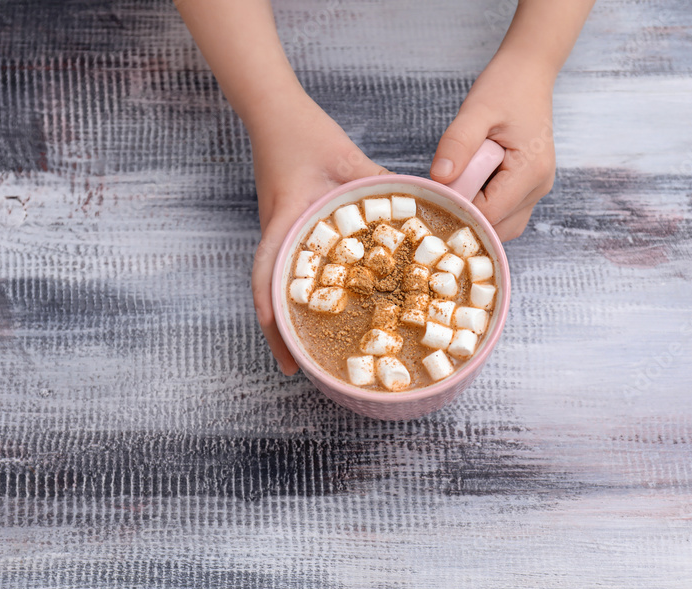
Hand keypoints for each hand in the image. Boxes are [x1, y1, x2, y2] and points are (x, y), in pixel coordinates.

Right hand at [250, 93, 387, 374]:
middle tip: (297, 369)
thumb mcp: (350, 163)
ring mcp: (278, 235)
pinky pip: (290, 268)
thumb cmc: (306, 136)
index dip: (274, 318)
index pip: (269, 276)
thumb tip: (422, 211)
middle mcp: (276, 235)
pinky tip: (323, 306)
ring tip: (305, 350)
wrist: (277, 115)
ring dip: (287, 317)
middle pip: (269, 292)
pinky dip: (301, 293)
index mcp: (285, 222)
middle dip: (280, 333)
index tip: (287, 355)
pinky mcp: (287, 230)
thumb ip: (383, 187)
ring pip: (276, 284)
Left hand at [430, 55, 555, 241]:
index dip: (460, 209)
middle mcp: (539, 187)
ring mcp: (535, 190)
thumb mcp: (477, 110)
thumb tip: (440, 177)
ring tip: (458, 185)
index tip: (436, 194)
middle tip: (444, 190)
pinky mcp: (528, 188)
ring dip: (476, 215)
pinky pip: (503, 214)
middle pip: (497, 227)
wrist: (529, 73)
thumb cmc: (506, 87)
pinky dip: (483, 208)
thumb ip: (458, 143)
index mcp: (531, 171)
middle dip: (467, 216)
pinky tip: (468, 186)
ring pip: (501, 227)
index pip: (490, 212)